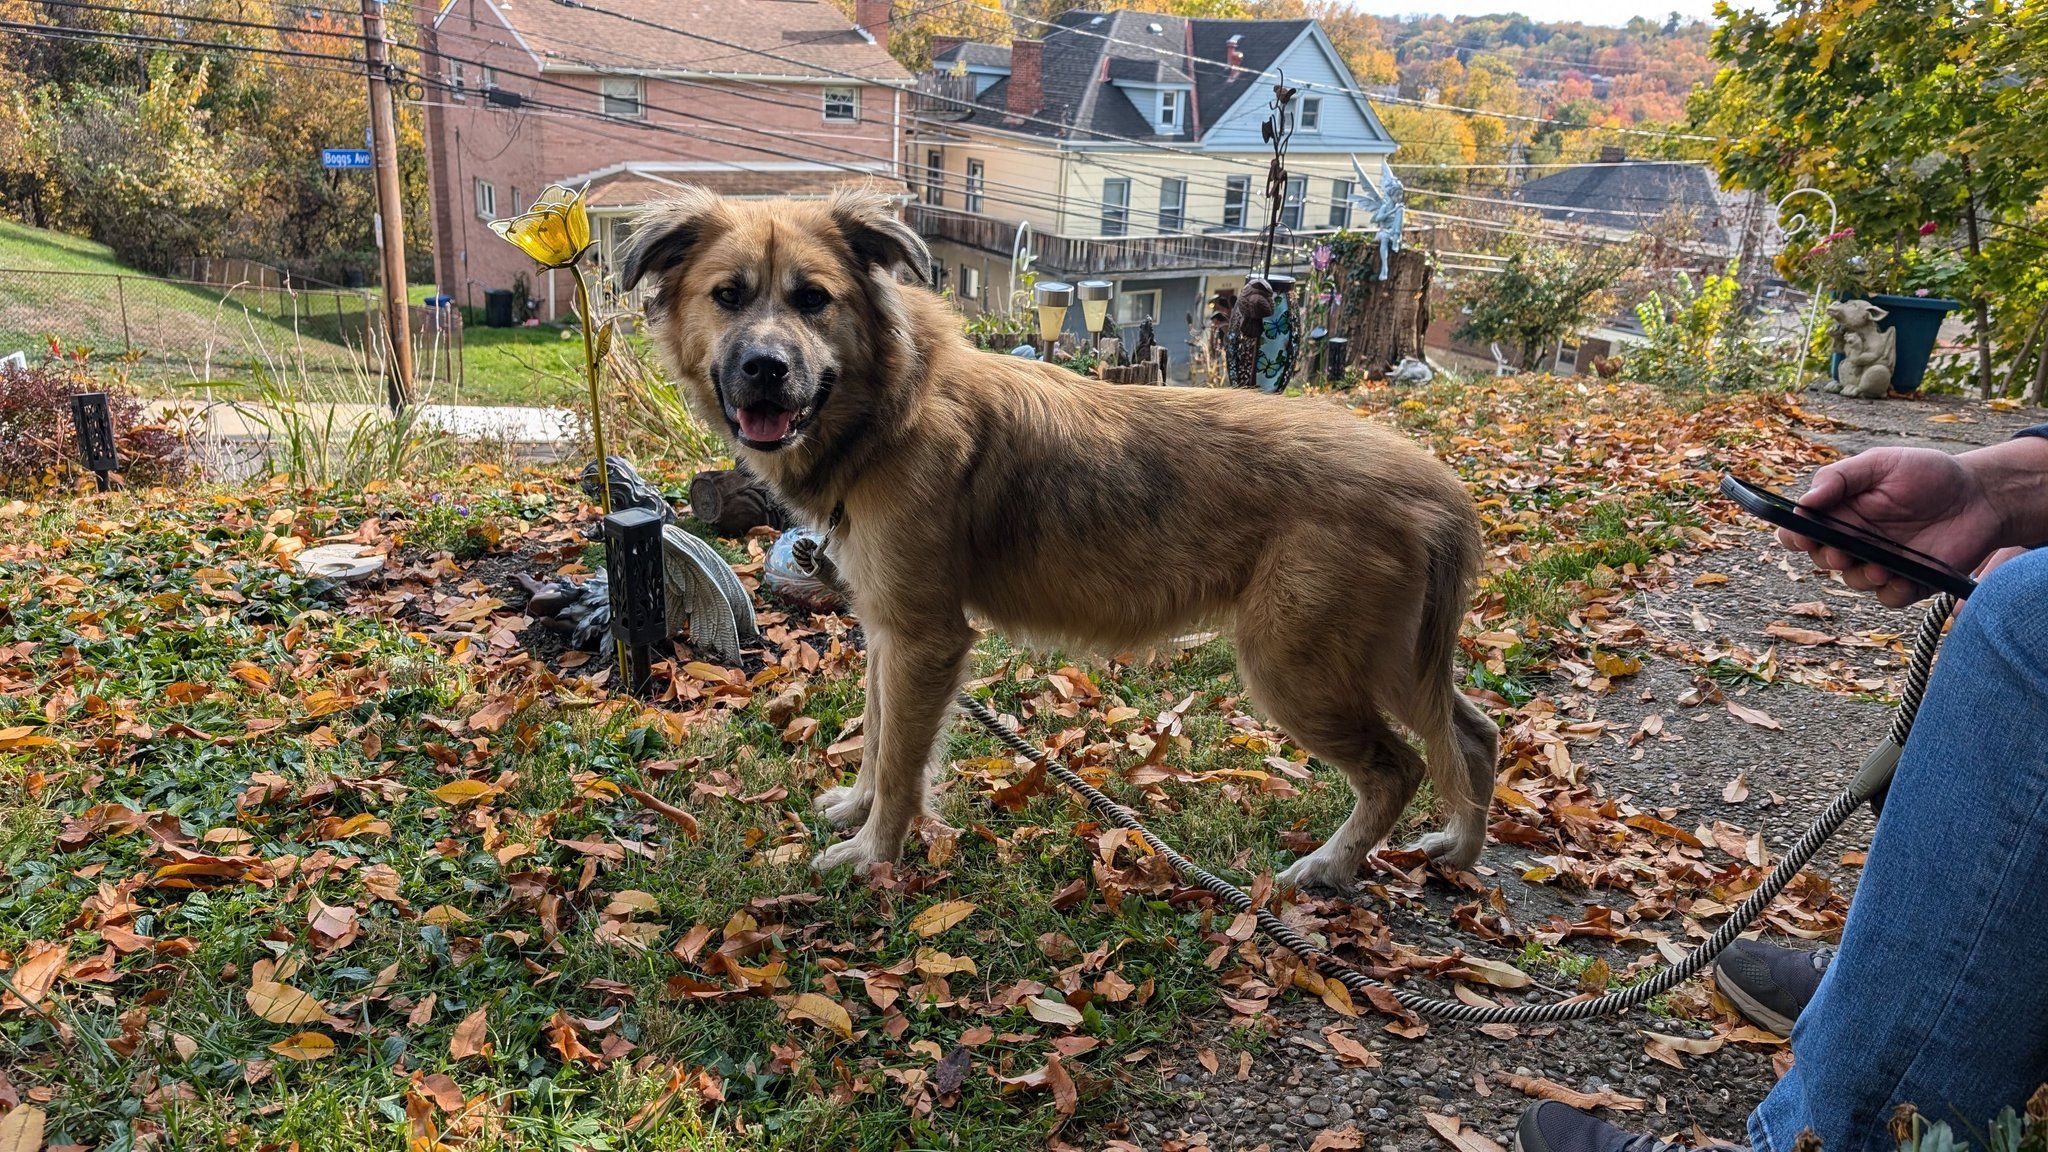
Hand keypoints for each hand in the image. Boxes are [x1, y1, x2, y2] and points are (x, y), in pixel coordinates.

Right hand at [1777, 447, 2004, 607]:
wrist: (1983, 495)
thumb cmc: (1930, 473)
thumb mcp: (1881, 463)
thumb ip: (1838, 477)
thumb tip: (1803, 503)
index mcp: (1842, 512)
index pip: (1802, 531)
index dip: (1795, 536)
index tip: (1803, 535)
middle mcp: (1856, 539)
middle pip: (1822, 559)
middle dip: (1827, 558)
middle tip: (1842, 552)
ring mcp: (1882, 562)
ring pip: (1853, 581)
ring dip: (1860, 576)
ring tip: (1881, 565)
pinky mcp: (1909, 580)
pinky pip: (1888, 597)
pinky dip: (1890, 591)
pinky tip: (1901, 577)